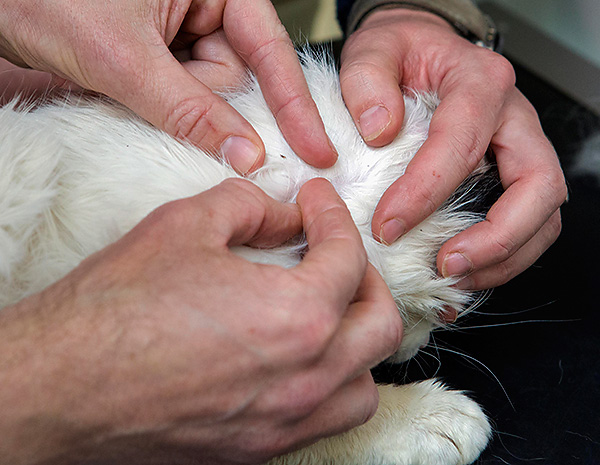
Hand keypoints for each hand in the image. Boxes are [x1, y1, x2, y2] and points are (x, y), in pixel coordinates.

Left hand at [0, 0, 336, 172]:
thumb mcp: (126, 57)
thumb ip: (190, 109)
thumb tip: (245, 152)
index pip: (269, 49)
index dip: (294, 104)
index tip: (317, 148)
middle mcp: (204, 3)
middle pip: (240, 75)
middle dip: (218, 107)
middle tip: (192, 122)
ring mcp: (181, 29)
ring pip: (210, 91)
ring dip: (184, 110)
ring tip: (131, 88)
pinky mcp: (160, 53)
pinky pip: (184, 95)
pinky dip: (168, 110)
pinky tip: (137, 99)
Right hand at [0, 178, 401, 463]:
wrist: (60, 386)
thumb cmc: (115, 308)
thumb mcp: (185, 225)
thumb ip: (251, 208)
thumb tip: (284, 216)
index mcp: (295, 317)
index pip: (347, 258)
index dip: (334, 218)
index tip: (316, 203)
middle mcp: (303, 378)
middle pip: (379, 324)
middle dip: (365, 277)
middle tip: (334, 253)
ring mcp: (283, 422)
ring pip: (363, 385)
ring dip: (358, 341)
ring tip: (328, 312)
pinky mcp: (258, 449)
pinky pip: (324, 419)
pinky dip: (330, 383)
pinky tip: (298, 358)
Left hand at [339, 8, 567, 289]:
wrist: (419, 51)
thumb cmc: (400, 53)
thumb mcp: (374, 50)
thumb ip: (366, 80)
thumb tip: (378, 130)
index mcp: (479, 83)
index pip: (461, 145)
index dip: (425, 193)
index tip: (386, 227)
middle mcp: (514, 117)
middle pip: (538, 186)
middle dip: (496, 238)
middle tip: (445, 266)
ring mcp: (520, 147)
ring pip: (542, 213)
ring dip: (505, 257)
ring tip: (454, 280)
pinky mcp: (512, 171)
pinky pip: (526, 221)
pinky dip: (501, 257)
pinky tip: (463, 274)